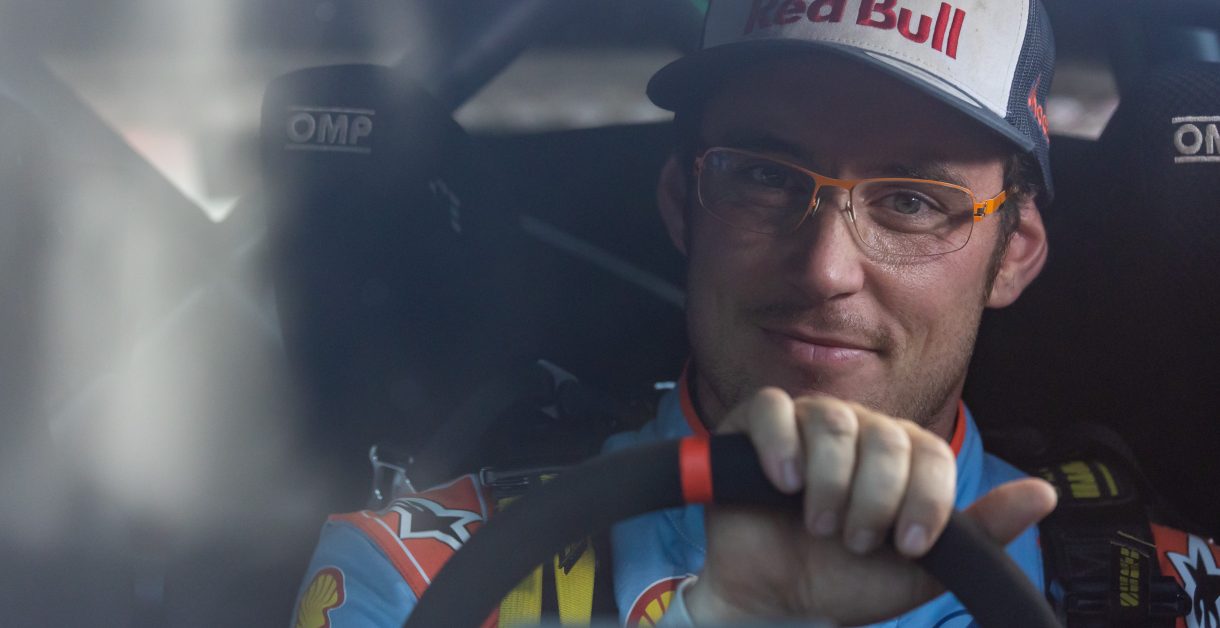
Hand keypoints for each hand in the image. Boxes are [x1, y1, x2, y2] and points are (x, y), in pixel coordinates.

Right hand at [684, 389, 1055, 624]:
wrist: (772, 603)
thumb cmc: (840, 581)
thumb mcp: (919, 568)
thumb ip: (981, 532)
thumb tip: (1044, 494)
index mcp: (896, 459)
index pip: (929, 450)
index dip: (924, 497)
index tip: (908, 545)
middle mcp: (855, 432)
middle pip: (883, 435)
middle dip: (874, 497)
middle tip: (853, 541)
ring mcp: (804, 424)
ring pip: (833, 421)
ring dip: (831, 482)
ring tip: (817, 523)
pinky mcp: (752, 426)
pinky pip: (772, 407)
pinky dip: (781, 442)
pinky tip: (785, 482)